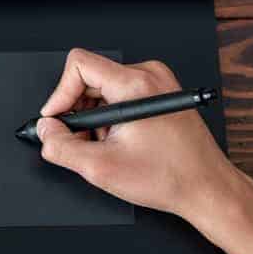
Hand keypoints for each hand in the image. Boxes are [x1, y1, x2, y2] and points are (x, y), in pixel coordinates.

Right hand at [37, 49, 234, 221]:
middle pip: (90, 77)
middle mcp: (149, 76)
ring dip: (96, 118)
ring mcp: (158, 83)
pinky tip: (122, 142)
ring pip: (104, 88)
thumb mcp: (101, 168)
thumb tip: (46, 130)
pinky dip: (112, 118)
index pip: (79, 65)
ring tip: (108, 146)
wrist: (207, 188)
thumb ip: (62, 146)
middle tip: (83, 140)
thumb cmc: (170, 177)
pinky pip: (121, 95)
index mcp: (135, 85)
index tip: (57, 118)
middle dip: (79, 111)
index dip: (60, 93)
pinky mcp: (161, 93)